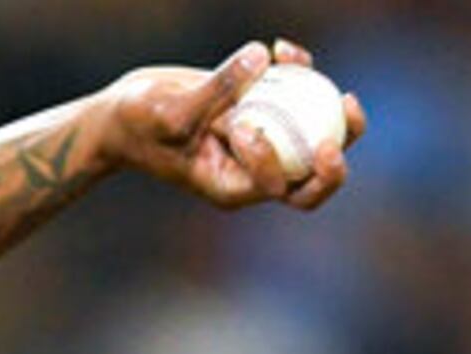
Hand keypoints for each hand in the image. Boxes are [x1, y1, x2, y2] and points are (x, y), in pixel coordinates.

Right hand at [96, 39, 362, 211]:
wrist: (127, 107)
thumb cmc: (138, 121)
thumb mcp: (171, 111)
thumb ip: (217, 90)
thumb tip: (262, 57)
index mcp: (232, 187)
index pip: (272, 188)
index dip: (274, 163)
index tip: (245, 127)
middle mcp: (254, 170)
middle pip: (308, 184)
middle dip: (333, 170)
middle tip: (337, 143)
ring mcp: (263, 141)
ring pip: (315, 138)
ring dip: (335, 120)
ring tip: (344, 95)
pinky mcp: (262, 109)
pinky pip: (295, 97)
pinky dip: (297, 72)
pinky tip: (283, 48)